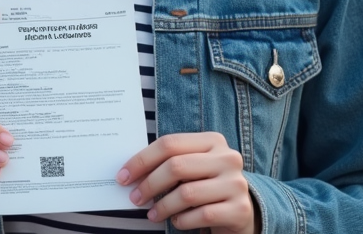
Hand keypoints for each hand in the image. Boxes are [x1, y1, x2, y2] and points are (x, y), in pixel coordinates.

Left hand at [117, 132, 256, 232]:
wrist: (240, 213)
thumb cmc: (206, 187)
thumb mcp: (192, 168)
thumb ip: (170, 163)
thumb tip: (130, 172)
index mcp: (213, 141)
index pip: (170, 144)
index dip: (142, 160)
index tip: (123, 176)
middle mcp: (228, 158)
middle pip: (176, 166)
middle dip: (149, 184)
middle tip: (135, 198)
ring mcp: (236, 183)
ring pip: (187, 193)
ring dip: (163, 207)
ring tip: (153, 214)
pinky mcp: (240, 209)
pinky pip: (202, 215)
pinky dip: (182, 221)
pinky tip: (177, 222)